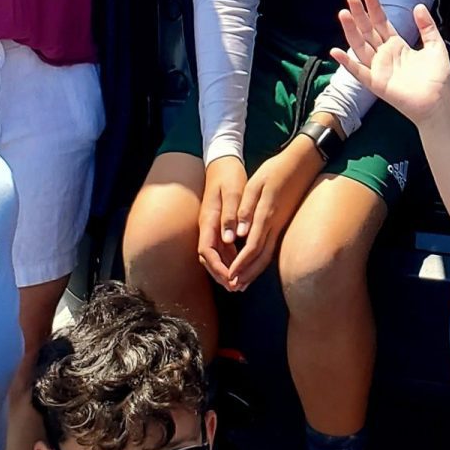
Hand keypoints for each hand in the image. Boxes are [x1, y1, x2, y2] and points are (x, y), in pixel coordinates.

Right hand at [198, 156, 249, 290]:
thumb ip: (230, 215)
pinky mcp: (219, 225)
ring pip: (215, 254)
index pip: (207, 251)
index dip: (217, 267)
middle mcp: (207, 226)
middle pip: (209, 258)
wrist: (223, 162)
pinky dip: (230, 259)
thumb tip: (228, 239)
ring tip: (240, 283)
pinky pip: (222, 247)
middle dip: (220, 274)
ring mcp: (212, 226)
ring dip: (225, 269)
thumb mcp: (232, 192)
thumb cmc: (228, 176)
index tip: (230, 278)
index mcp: (208, 220)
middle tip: (236, 287)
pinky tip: (242, 266)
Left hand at [222, 140, 322, 287]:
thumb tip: (239, 234)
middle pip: (261, 256)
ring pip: (268, 254)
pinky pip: (271, 246)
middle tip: (234, 287)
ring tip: (242, 283)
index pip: (252, 246)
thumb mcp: (257, 183)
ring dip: (254, 270)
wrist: (303, 163)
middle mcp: (275, 224)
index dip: (241, 264)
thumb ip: (246, 208)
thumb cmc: (276, 169)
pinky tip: (255, 265)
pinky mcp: (283, 221)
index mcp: (266, 215)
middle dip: (247, 274)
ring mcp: (281, 224)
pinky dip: (261, 259)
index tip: (230, 277)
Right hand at [333, 0, 449, 122]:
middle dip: (360, 14)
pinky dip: (347, 62)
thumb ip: (427, 27)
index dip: (374, 8)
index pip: (381, 23)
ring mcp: (378, 69)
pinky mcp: (376, 83)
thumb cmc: (437, 77)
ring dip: (351, 30)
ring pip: (360, 46)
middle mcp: (384, 55)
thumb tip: (418, 6)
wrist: (438, 102)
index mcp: (397, 46)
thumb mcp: (435, 46)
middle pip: (368, 31)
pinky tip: (336, 50)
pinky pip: (358, 71)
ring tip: (344, 13)